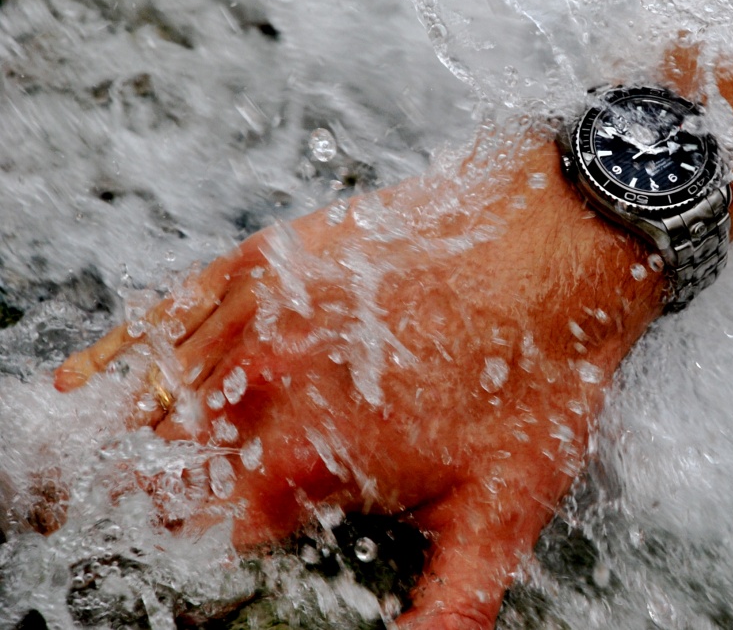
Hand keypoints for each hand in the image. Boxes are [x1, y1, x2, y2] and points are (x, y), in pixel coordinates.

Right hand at [54, 133, 663, 629]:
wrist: (562, 239)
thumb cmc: (538, 367)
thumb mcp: (501, 510)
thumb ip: (446, 609)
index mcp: (306, 463)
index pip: (198, 543)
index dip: (182, 573)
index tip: (181, 582)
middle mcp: (263, 388)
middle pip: (156, 471)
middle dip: (128, 513)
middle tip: (101, 535)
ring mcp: (260, 315)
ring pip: (150, 398)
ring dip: (111, 448)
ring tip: (72, 487)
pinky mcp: (272, 258)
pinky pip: (168, 311)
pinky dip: (118, 356)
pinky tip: (87, 384)